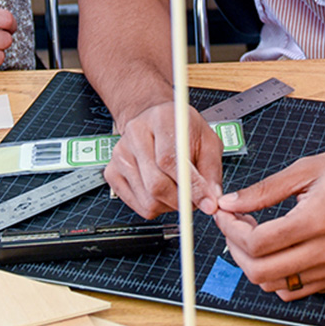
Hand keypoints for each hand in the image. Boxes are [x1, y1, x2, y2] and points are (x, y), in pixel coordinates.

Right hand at [104, 101, 224, 218]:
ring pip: (148, 200)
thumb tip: (212, 200)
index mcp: (160, 119)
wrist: (154, 121)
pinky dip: (157, 207)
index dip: (191, 186)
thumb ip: (211, 170)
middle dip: (181, 201)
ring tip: (180, 190)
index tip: (207, 202)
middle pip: (156, 184)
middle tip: (196, 201)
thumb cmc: (182, 130)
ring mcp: (120, 155)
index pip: (170, 160)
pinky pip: (139, 206)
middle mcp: (135, 135)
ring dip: (171, 205)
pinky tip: (164, 192)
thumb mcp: (207, 140)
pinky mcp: (112, 173)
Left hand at [213, 140, 324, 300]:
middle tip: (234, 225)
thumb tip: (230, 202)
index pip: (258, 243)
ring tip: (255, 234)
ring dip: (255, 264)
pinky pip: (298, 290)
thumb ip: (265, 190)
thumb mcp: (307, 168)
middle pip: (261, 272)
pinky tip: (276, 248)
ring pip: (276, 287)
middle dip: (236, 249)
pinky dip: (278, 276)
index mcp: (316, 220)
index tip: (224, 213)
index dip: (231, 228)